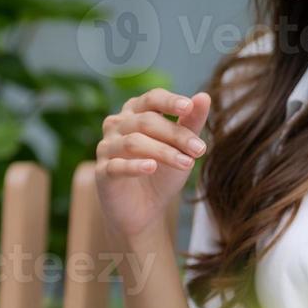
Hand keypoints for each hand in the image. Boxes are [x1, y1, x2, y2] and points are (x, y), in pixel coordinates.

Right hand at [95, 88, 210, 238]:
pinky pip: (117, 165)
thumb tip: (204, 97)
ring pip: (134, 142)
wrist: (145, 209)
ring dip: (163, 152)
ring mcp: (106, 148)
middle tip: (200, 149)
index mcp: (135, 112)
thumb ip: (191, 123)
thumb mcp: (181, 148)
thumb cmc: (162, 172)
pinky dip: (135, 166)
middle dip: (176, 134)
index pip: (151, 99)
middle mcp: (116, 125)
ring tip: (187, 163)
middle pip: (146, 121)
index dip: (169, 101)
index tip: (188, 107)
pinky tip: (152, 167)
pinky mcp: (102, 172)